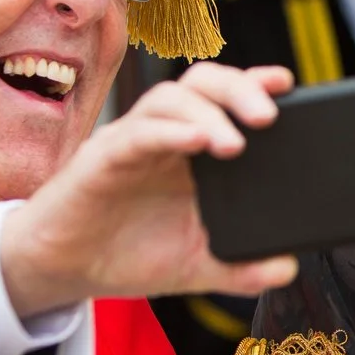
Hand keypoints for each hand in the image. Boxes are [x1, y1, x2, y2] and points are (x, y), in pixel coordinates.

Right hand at [0, 63, 296, 315]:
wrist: (67, 271)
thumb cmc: (130, 253)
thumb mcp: (197, 265)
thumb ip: (243, 268)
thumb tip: (287, 270)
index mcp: (194, 151)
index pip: (228, 101)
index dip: (256, 85)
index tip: (287, 84)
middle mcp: (166, 136)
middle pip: (203, 84)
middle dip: (239, 89)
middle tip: (269, 116)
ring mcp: (133, 142)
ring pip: (169, 99)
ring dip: (206, 113)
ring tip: (234, 143)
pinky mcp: (102, 158)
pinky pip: (137, 133)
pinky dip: (168, 132)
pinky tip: (195, 141)